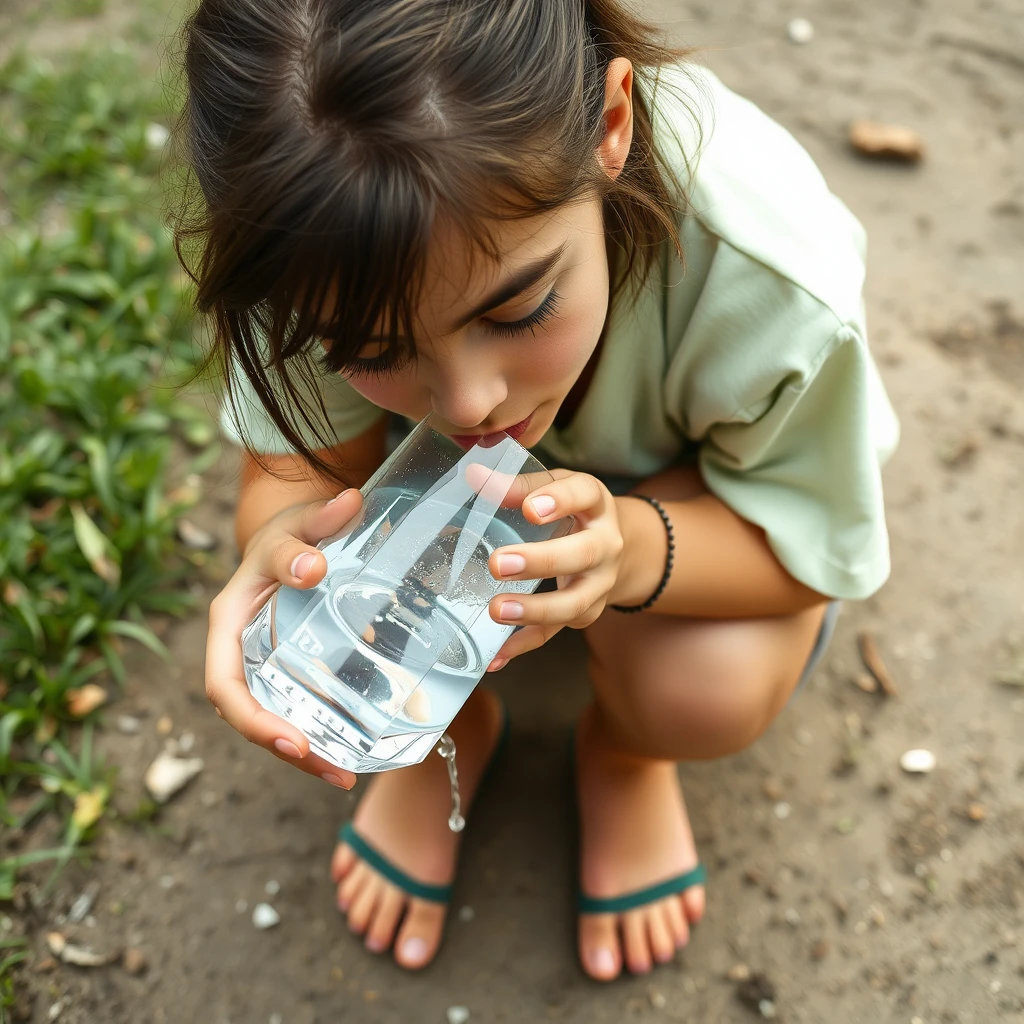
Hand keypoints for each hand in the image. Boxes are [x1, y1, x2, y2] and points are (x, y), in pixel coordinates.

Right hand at [205, 489, 364, 788]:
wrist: (302, 532)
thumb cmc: (293, 530)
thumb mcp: (297, 526)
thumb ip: (310, 532)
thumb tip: (314, 564)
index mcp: (229, 623)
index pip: (224, 685)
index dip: (252, 719)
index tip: (293, 740)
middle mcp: (242, 651)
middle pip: (251, 714)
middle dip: (287, 750)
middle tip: (336, 772)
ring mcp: (267, 663)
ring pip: (276, 716)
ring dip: (308, 754)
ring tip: (347, 775)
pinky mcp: (295, 668)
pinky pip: (301, 705)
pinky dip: (324, 730)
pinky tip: (357, 750)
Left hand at [484, 470, 624, 667]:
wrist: (617, 545)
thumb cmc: (574, 510)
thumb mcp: (554, 486)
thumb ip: (518, 484)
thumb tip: (474, 476)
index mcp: (595, 504)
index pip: (582, 495)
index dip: (558, 501)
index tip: (530, 510)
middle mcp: (605, 546)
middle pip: (581, 555)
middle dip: (540, 561)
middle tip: (498, 563)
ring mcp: (598, 584)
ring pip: (574, 603)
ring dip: (535, 610)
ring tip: (497, 609)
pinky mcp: (584, 613)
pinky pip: (554, 633)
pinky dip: (524, 645)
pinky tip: (495, 657)